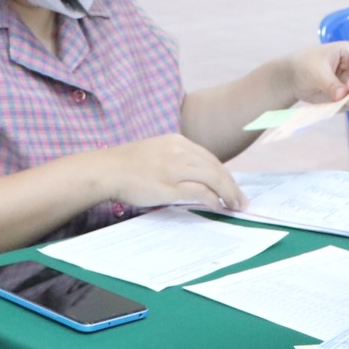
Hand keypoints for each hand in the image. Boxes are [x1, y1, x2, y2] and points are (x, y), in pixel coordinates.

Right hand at [87, 134, 245, 210]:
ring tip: (236, 205)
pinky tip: (218, 206)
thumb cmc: (127, 165)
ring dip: (229, 194)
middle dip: (232, 185)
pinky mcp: (171, 185)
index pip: (210, 158)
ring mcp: (176, 168)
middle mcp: (180, 151)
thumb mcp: (155, 152)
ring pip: (214, 179)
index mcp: (177, 141)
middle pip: (216, 168)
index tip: (231, 186)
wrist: (107, 169)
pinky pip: (201, 192)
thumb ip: (175, 160)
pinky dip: (214, 200)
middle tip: (241, 200)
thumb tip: (193, 179)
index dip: (224, 174)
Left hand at [281, 41, 348, 105]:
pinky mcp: (347, 94)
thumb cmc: (303, 66)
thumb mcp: (315, 72)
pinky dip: (345, 107)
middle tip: (348, 101)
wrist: (292, 79)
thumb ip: (330, 83)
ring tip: (335, 104)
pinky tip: (331, 106)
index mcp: (348, 52)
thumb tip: (343, 95)